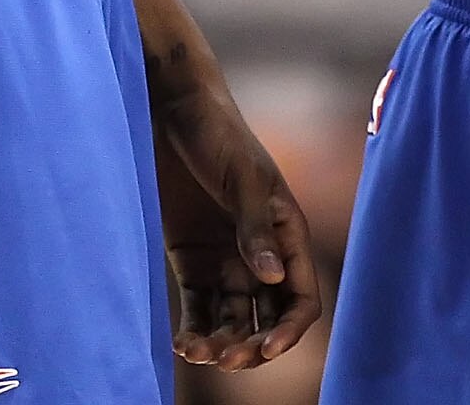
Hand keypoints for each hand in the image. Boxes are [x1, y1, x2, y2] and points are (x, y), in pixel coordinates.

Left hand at [154, 87, 322, 371]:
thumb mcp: (243, 178)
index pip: (300, 298)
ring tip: (197, 353)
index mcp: (286, 234)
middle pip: (266, 318)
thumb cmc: (218, 134)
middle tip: (226, 359)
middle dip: (252, 345)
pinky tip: (182, 344)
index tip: (266, 349)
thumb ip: (256, 227)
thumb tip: (272, 278)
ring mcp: (225, 259)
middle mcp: (260, 254)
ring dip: (220, 344)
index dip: (289, 329)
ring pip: (231, 320)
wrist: (170, 110)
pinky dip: (193, 330)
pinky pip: (198, 307)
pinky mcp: (191, 260)